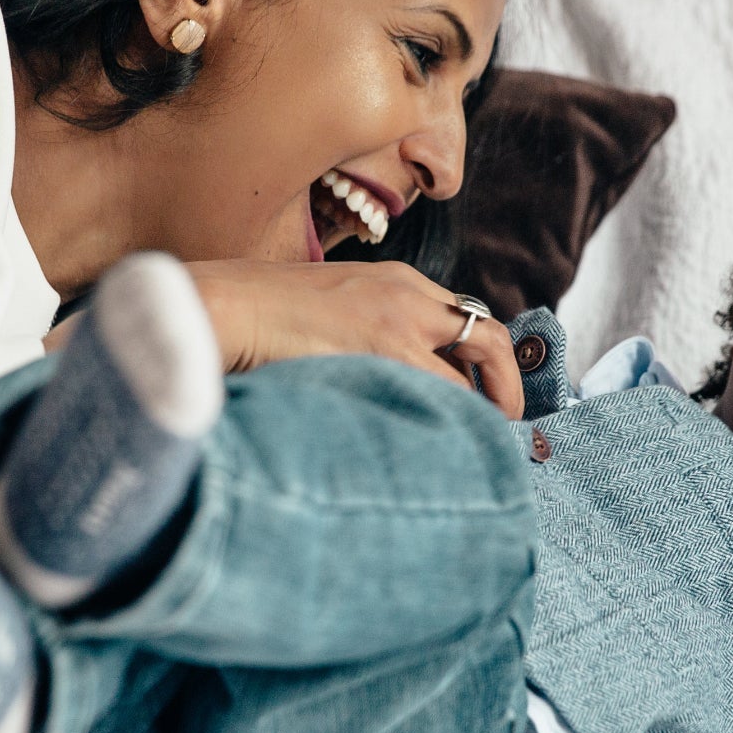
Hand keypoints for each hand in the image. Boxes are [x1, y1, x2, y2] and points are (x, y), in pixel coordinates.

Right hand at [186, 259, 522, 418]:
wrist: (227, 305)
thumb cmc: (261, 312)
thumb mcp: (329, 303)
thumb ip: (367, 325)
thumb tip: (380, 369)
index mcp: (397, 280)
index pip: (461, 317)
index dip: (479, 359)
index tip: (483, 390)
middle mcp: (409, 297)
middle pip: (486, 338)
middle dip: (506, 384)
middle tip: (506, 420)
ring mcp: (400, 326)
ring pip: (466, 380)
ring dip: (478, 415)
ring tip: (475, 448)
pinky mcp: (383, 354)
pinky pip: (439, 398)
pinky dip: (449, 425)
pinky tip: (442, 451)